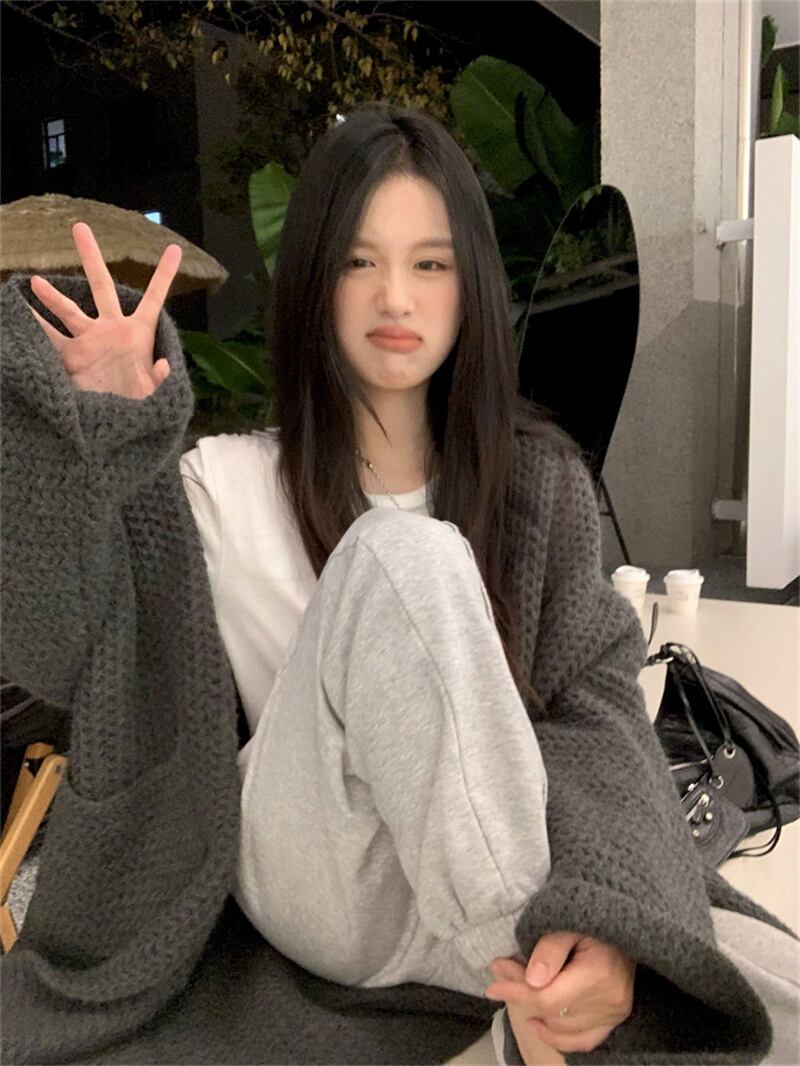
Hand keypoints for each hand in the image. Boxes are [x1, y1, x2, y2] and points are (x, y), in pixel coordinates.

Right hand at [25, 221, 181, 399]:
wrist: (119, 426)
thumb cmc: (142, 407)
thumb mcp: (156, 394)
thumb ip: (160, 379)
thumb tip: (164, 366)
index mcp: (138, 333)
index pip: (153, 298)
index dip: (163, 274)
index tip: (175, 248)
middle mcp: (111, 330)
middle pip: (101, 286)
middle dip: (91, 257)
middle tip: (80, 227)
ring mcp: (89, 341)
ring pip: (68, 311)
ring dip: (52, 297)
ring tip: (35, 281)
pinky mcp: (71, 358)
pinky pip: (49, 339)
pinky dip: (34, 328)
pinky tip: (17, 314)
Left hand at [485, 931, 634, 1054]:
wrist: (626, 926)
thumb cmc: (594, 920)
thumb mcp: (570, 923)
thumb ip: (550, 949)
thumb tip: (531, 980)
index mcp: (599, 973)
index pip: (548, 997)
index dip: (516, 992)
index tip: (493, 982)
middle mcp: (609, 1000)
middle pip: (552, 1012)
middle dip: (521, 993)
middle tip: (501, 973)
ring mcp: (614, 1014)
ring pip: (562, 1029)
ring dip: (535, 1012)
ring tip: (518, 989)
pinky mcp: (614, 1020)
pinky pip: (582, 1041)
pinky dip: (557, 1037)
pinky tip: (537, 1024)